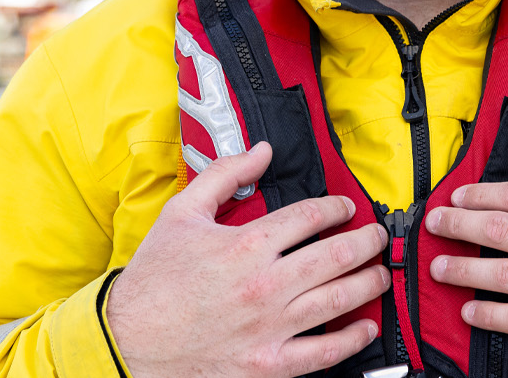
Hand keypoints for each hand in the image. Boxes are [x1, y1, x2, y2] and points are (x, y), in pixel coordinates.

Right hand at [107, 142, 390, 377]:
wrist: (127, 341)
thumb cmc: (153, 280)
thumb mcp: (181, 214)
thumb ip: (224, 176)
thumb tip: (260, 151)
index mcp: (246, 244)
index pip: (312, 217)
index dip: (338, 208)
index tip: (347, 208)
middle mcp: (265, 284)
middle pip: (337, 255)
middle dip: (368, 241)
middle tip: (378, 236)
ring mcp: (270, 326)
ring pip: (339, 299)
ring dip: (370, 282)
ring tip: (381, 273)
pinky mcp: (268, 364)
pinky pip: (324, 353)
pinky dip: (352, 339)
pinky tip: (366, 328)